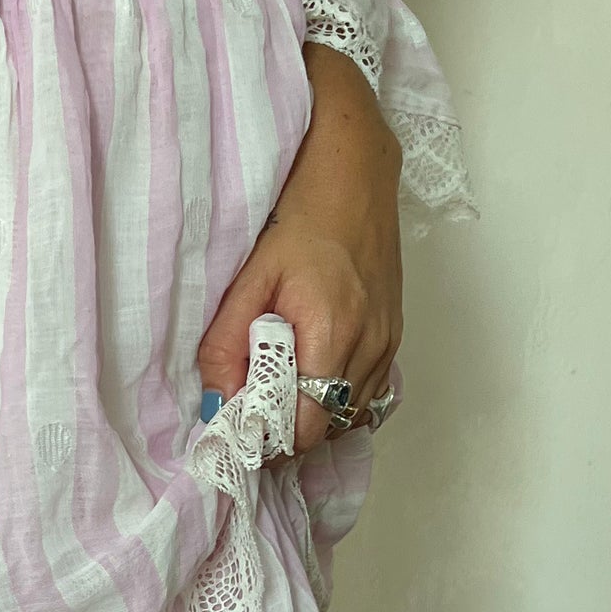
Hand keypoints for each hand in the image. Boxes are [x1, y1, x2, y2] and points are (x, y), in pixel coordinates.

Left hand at [197, 42, 401, 457]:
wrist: (356, 171)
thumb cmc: (301, 213)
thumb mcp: (251, 275)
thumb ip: (228, 342)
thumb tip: (216, 402)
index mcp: (332, 331)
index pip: (304, 427)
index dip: (268, 440)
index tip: (236, 431)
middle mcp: (370, 345)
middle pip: (326, 429)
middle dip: (286, 432)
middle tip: (249, 414)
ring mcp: (388, 342)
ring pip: (349, 416)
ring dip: (312, 417)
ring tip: (276, 394)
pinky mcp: (394, 336)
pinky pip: (366, 394)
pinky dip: (335, 400)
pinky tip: (309, 378)